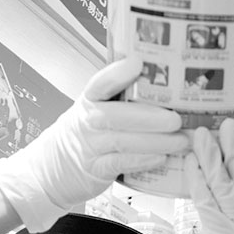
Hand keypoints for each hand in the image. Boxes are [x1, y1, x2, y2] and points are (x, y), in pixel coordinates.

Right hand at [0, 53, 189, 231]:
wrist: (51, 170)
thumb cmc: (85, 136)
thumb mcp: (93, 112)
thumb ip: (119, 100)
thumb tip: (162, 85)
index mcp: (89, 101)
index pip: (100, 83)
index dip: (117, 73)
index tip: (138, 62)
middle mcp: (87, 121)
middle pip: (116, 115)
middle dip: (149, 117)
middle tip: (177, 119)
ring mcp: (89, 147)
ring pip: (122, 141)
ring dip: (155, 141)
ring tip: (181, 141)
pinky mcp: (94, 170)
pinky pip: (120, 163)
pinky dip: (142, 161)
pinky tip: (162, 158)